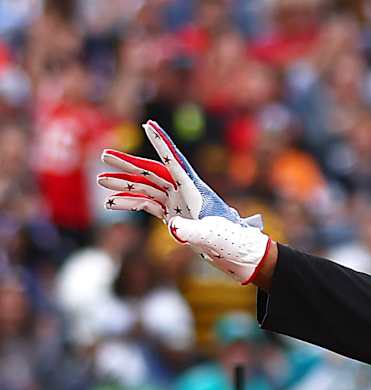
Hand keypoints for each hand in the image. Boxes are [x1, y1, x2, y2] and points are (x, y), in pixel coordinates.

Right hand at [97, 120, 270, 283]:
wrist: (241, 256)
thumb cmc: (232, 241)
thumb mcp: (212, 235)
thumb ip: (191, 230)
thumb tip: (171, 226)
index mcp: (196, 190)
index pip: (174, 161)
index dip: (161, 142)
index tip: (148, 124)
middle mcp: (185, 193)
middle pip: (153, 173)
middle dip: (128, 165)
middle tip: (104, 156)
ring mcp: (179, 205)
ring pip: (147, 189)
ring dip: (125, 185)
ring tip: (101, 180)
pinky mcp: (176, 217)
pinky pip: (149, 206)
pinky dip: (131, 204)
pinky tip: (112, 204)